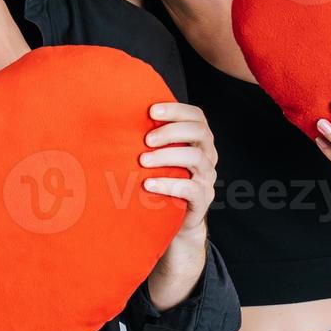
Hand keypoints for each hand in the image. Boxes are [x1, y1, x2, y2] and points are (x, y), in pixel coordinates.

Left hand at [139, 102, 217, 236]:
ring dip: (166, 156)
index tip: (152, 111)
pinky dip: (167, 184)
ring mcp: (207, 178)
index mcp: (199, 141)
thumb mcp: (161, 156)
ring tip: (143, 161)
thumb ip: (154, 139)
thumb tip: (122, 120)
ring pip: (195, 158)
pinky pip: (190, 188)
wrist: (174, 220)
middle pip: (200, 132)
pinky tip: (148, 184)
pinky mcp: (202, 199)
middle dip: (171, 132)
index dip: (177, 110)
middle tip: (146, 140)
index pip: (196, 116)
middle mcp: (208, 156)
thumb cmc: (164, 180)